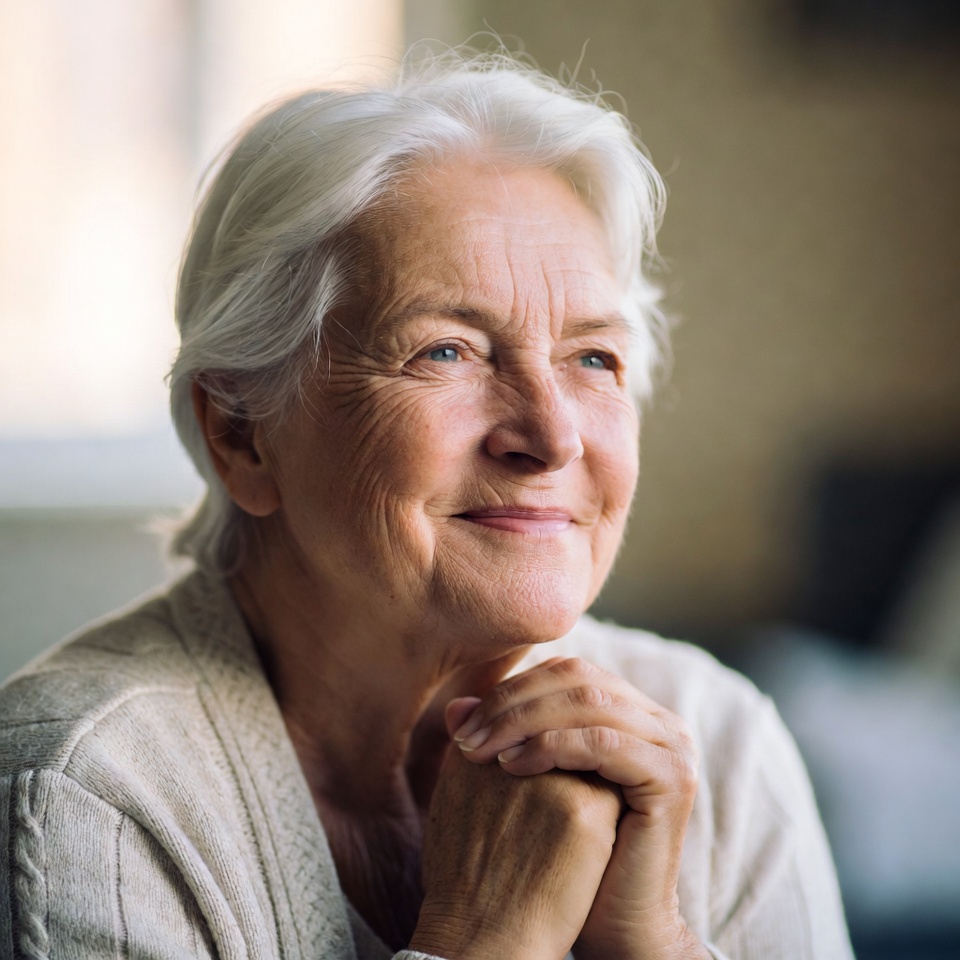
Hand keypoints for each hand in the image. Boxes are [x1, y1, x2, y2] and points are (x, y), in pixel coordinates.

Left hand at [449, 657, 707, 959]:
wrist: (615, 928)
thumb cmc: (567, 859)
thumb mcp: (532, 786)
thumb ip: (502, 741)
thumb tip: (454, 706)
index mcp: (634, 713)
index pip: (567, 672)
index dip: (513, 687)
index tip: (464, 721)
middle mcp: (661, 721)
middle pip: (578, 679)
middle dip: (513, 701)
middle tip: (465, 733)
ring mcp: (673, 746)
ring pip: (588, 703)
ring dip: (524, 720)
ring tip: (481, 750)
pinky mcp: (673, 777)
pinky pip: (603, 742)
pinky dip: (553, 745)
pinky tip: (512, 766)